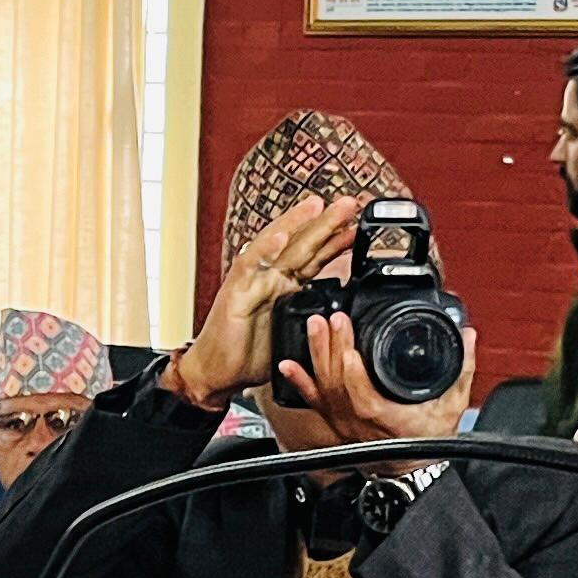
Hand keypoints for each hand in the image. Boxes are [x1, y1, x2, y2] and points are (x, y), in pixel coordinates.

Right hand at [168, 195, 361, 408]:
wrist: (218, 373)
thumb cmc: (249, 356)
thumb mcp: (294, 337)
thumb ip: (315, 322)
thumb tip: (344, 319)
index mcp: (286, 287)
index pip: (316, 259)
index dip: (337, 243)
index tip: (360, 229)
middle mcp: (270, 278)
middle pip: (302, 245)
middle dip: (327, 223)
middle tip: (350, 203)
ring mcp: (252, 281)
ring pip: (277, 245)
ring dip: (297, 223)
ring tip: (318, 205)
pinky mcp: (234, 291)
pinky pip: (250, 265)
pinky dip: (265, 248)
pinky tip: (281, 236)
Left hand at [288, 310, 474, 460]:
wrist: (411, 469)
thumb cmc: (428, 442)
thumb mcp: (453, 406)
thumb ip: (461, 370)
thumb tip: (467, 337)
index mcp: (384, 417)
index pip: (362, 396)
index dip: (352, 373)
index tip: (350, 346)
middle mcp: (357, 422)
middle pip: (337, 384)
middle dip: (332, 348)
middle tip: (333, 320)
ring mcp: (343, 422)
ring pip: (323, 388)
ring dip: (316, 354)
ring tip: (316, 325)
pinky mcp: (335, 420)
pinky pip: (312, 400)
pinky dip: (298, 381)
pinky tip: (287, 364)